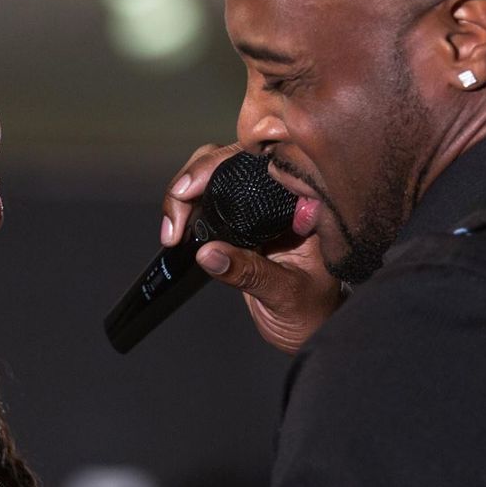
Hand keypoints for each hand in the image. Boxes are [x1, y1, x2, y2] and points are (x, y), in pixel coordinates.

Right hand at [161, 144, 344, 353]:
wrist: (310, 328)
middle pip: (229, 159)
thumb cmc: (313, 312)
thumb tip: (208, 253)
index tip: (190, 190)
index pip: (258, 162)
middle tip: (175, 219)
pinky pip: (208, 198)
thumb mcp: (285, 294)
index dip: (218, 166)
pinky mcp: (240, 219)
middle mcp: (280, 195)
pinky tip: (176, 230)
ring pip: (213, 174)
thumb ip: (248, 272)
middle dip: (192, 179)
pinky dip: (186, 208)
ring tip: (172, 230)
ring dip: (184, 194)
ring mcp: (258, 205)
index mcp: (302, 201)